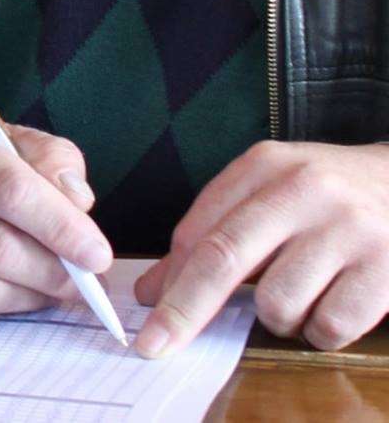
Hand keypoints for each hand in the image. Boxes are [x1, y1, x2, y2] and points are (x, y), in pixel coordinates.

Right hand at [0, 117, 110, 328]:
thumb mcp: (8, 142)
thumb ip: (51, 160)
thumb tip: (79, 203)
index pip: (10, 190)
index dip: (61, 227)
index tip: (98, 256)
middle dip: (53, 274)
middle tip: (83, 285)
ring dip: (28, 297)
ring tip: (46, 288)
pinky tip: (5, 295)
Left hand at [134, 141, 388, 355]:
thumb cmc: (329, 197)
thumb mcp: (270, 193)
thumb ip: (212, 233)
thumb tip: (155, 291)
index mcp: (265, 166)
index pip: (201, 230)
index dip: (169, 279)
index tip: (145, 315)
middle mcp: (304, 190)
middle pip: (224, 259)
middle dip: (186, 309)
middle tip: (157, 343)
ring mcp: (349, 228)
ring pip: (278, 303)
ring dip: (278, 319)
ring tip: (300, 296)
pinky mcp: (387, 268)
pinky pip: (330, 326)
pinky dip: (321, 331)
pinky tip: (332, 305)